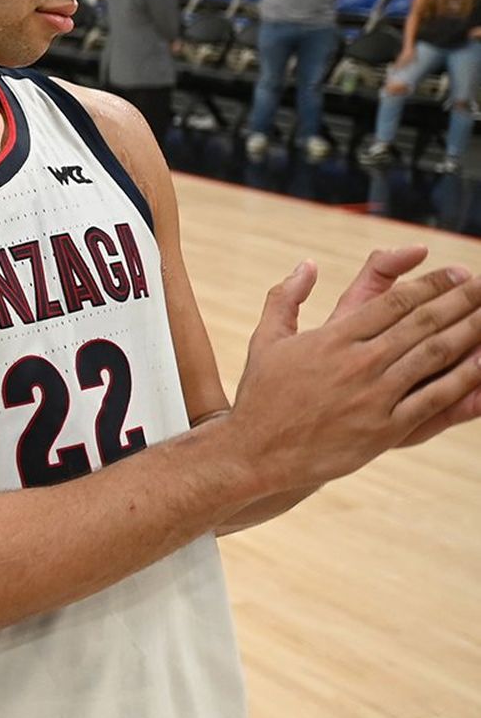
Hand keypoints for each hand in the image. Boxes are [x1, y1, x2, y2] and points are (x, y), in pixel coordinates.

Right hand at [227, 254, 480, 488]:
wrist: (258, 452)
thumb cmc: (261, 395)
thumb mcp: (265, 340)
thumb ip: (285, 298)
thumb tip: (306, 265)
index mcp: (333, 338)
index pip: (395, 301)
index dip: (431, 284)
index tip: (457, 273)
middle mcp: (358, 363)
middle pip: (422, 323)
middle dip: (461, 301)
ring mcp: (374, 397)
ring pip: (433, 357)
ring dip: (469, 333)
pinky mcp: (384, 430)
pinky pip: (432, 400)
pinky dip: (462, 382)